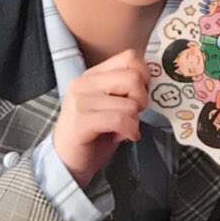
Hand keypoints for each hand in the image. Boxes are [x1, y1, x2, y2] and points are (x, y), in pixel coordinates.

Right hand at [51, 49, 149, 187]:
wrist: (68, 163)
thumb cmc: (95, 134)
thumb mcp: (112, 104)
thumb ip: (126, 88)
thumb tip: (151, 77)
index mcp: (92, 75)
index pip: (129, 57)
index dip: (144, 75)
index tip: (139, 94)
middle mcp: (83, 83)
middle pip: (133, 78)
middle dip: (141, 99)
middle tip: (133, 114)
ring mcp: (80, 101)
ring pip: (129, 103)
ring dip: (134, 120)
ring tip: (123, 128)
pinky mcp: (81, 121)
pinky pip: (120, 120)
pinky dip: (130, 130)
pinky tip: (125, 137)